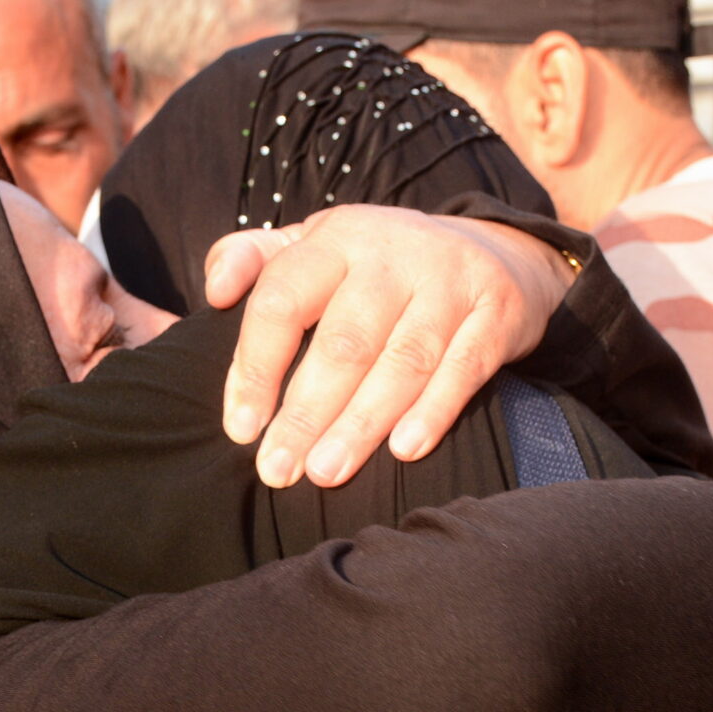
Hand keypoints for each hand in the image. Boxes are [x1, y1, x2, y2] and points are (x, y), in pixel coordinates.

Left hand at [205, 205, 574, 487]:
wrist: (492, 252)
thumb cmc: (374, 267)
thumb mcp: (315, 246)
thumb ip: (254, 259)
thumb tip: (215, 289)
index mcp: (335, 239)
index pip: (282, 301)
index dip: (256, 367)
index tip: (240, 429)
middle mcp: (392, 255)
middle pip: (343, 343)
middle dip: (306, 414)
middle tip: (278, 471)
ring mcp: (450, 281)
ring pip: (402, 362)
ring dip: (362, 424)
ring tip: (326, 473)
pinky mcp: (497, 311)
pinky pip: (463, 368)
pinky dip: (434, 411)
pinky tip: (404, 451)